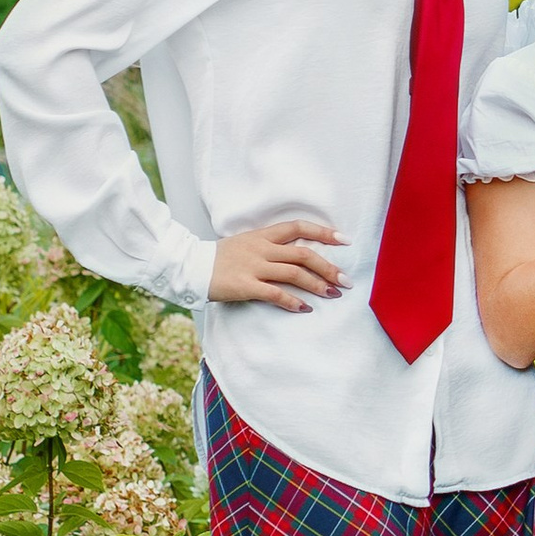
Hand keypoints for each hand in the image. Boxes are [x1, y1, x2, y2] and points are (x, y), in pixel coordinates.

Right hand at [210, 219, 346, 311]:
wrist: (188, 266)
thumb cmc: (220, 257)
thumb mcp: (246, 243)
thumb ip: (270, 246)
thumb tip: (300, 253)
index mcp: (262, 235)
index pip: (298, 227)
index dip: (324, 233)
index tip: (345, 240)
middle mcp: (261, 249)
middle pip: (304, 254)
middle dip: (329, 267)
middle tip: (346, 280)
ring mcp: (253, 267)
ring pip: (294, 273)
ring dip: (318, 285)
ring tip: (333, 294)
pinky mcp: (245, 286)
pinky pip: (275, 294)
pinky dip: (293, 301)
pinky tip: (305, 308)